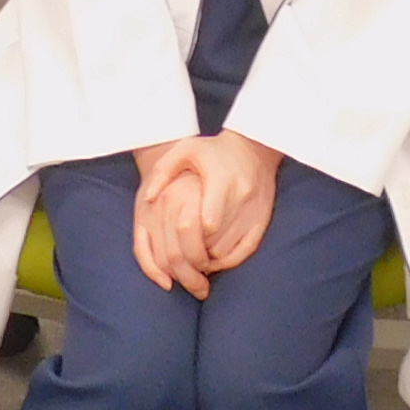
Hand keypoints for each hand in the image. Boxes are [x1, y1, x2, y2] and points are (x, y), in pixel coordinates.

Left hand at [128, 132, 284, 297]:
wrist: (253, 149)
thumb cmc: (212, 152)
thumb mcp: (184, 150)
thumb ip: (163, 171)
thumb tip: (148, 199)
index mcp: (221, 180)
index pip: (207, 222)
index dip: (190, 236)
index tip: (178, 236)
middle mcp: (241, 197)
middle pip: (213, 241)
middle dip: (194, 251)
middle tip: (180, 249)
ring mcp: (254, 211)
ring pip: (225, 250)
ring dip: (207, 256)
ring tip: (195, 249)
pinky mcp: (262, 221)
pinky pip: (244, 252)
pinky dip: (226, 260)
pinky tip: (212, 254)